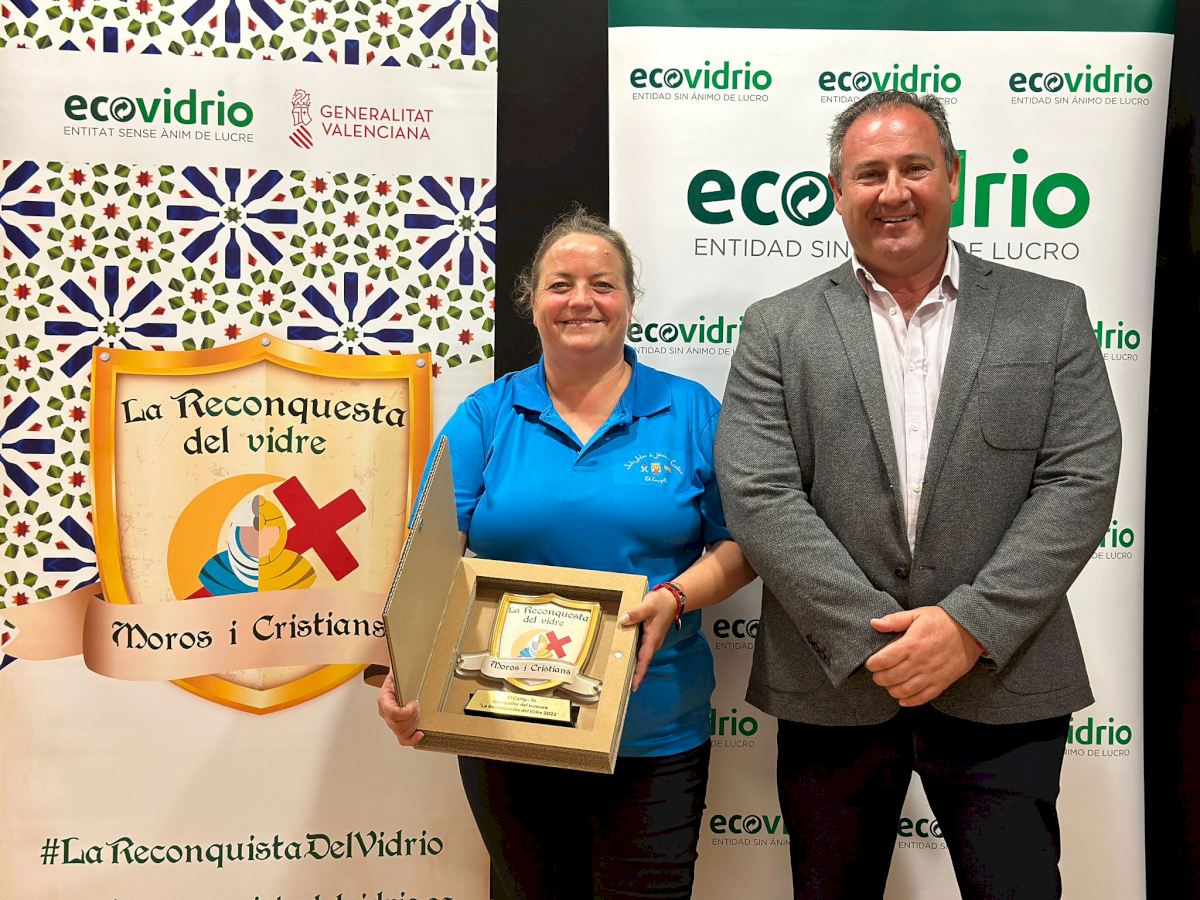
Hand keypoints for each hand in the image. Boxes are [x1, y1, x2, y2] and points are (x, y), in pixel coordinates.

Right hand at [377, 669, 422, 745]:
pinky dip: (412, 739)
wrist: (399, 676)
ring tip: (418, 714)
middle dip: (413, 717)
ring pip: (401, 733)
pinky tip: (420, 735)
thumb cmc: (399, 674)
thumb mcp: (398, 671)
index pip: (392, 713)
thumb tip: (401, 671)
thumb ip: (398, 673)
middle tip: (418, 707)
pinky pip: (403, 739)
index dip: (407, 712)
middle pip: (398, 725)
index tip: (415, 704)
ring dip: (414, 724)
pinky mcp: (398, 726)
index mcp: (384, 699)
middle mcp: (385, 712)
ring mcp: (391, 721)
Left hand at [619, 588, 678, 691]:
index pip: (644, 659)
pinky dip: (635, 657)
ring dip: (634, 667)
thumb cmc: (661, 602)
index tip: (633, 686)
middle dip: (634, 675)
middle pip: (642, 662)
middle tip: (622, 686)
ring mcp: (652, 641)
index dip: (639, 673)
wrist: (673, 599)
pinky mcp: (649, 637)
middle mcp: (653, 643)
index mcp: (652, 638)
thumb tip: (623, 620)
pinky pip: (641, 650)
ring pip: (642, 657)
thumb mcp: (648, 605)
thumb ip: (635, 613)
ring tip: (622, 677)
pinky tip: (626, 659)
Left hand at [865, 607, 983, 706]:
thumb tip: (874, 623)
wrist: (970, 631)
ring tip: (889, 684)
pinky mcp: (941, 683)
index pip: (883, 660)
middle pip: (890, 677)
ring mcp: (931, 674)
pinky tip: (902, 697)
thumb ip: (894, 620)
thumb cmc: (942, 621)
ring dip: (891, 690)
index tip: (871, 663)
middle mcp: (919, 662)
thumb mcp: (917, 614)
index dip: (872, 664)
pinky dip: (909, 701)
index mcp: (911, 644)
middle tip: (877, 674)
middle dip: (879, 678)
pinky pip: (922, 698)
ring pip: (904, 690)